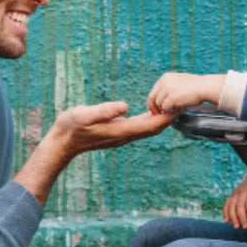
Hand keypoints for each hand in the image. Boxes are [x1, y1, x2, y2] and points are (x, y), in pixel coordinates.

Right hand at [47, 101, 174, 153]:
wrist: (63, 143)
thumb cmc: (71, 127)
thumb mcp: (84, 114)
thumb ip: (104, 110)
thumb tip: (124, 106)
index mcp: (120, 130)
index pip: (150, 125)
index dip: (166, 117)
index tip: (179, 107)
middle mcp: (124, 135)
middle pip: (154, 128)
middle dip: (169, 117)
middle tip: (183, 103)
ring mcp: (122, 135)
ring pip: (148, 129)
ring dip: (162, 119)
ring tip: (173, 106)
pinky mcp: (118, 133)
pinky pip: (140, 127)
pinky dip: (150, 119)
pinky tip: (154, 111)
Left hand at [147, 73, 225, 114]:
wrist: (203, 87)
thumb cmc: (194, 85)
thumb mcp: (178, 81)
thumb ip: (169, 86)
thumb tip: (162, 95)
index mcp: (165, 77)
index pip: (153, 91)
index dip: (152, 101)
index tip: (154, 108)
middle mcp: (164, 83)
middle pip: (153, 98)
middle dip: (155, 107)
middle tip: (158, 113)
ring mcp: (167, 90)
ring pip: (159, 104)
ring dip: (165, 109)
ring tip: (174, 108)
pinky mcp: (172, 98)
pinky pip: (166, 109)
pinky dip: (170, 111)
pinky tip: (177, 109)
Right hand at [223, 171, 246, 229]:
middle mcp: (243, 190)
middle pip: (240, 204)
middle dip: (242, 217)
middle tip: (245, 227)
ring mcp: (236, 193)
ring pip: (232, 205)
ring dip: (233, 217)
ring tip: (236, 226)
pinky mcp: (232, 196)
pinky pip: (227, 204)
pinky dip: (226, 213)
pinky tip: (227, 221)